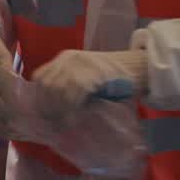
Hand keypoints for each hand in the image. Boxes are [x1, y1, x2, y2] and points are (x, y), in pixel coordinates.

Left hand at [31, 49, 148, 120]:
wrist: (140, 68)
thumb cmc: (113, 79)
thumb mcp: (87, 77)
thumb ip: (70, 87)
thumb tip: (52, 112)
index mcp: (65, 58)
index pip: (40, 76)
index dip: (39, 97)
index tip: (45, 114)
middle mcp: (69, 58)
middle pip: (47, 84)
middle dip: (49, 106)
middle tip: (56, 122)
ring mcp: (81, 63)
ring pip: (58, 88)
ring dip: (60, 109)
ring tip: (66, 122)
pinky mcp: (94, 71)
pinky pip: (75, 91)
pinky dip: (72, 107)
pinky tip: (76, 118)